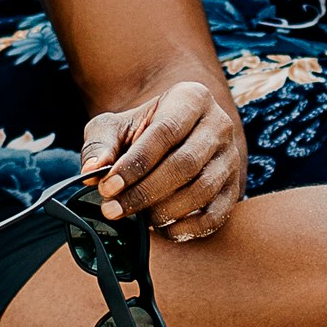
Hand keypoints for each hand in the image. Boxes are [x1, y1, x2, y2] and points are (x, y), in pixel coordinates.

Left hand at [79, 76, 241, 242]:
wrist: (172, 137)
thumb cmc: (140, 130)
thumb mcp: (115, 126)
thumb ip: (100, 145)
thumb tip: (91, 172)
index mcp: (191, 98)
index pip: (165, 132)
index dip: (134, 163)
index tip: (107, 186)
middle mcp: (219, 126)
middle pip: (185, 164)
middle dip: (145, 192)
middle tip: (113, 209)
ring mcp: (230, 158)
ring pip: (202, 190)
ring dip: (164, 211)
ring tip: (135, 218)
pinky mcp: (234, 189)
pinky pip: (215, 216)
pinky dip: (186, 228)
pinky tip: (160, 229)